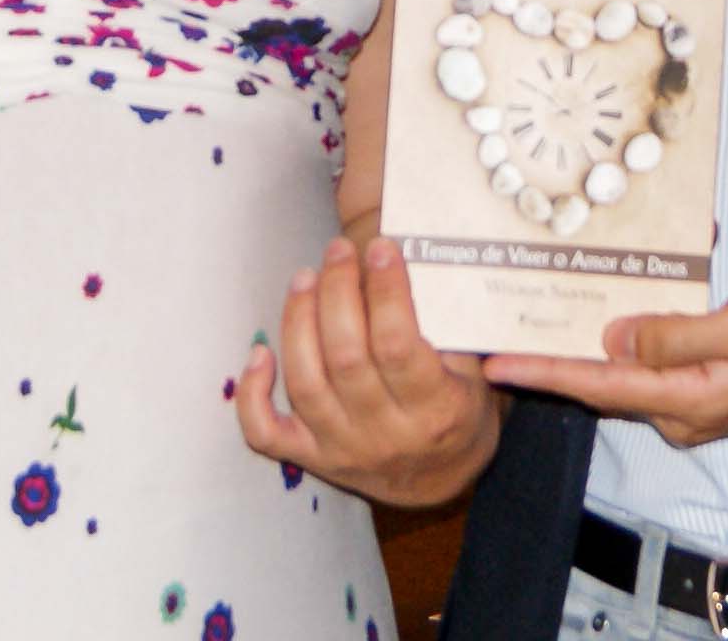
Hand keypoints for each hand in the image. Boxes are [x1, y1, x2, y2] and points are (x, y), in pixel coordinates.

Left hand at [237, 236, 503, 507]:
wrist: (440, 479)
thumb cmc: (459, 408)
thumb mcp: (475, 369)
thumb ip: (450, 325)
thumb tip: (418, 258)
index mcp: (435, 410)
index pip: (398, 344)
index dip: (386, 291)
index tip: (381, 248)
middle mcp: (385, 434)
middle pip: (345, 357)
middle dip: (337, 292)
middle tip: (339, 250)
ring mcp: (342, 449)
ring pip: (305, 383)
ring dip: (298, 321)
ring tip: (306, 276)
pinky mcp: (311, 459)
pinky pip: (265, 432)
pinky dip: (252, 393)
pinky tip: (259, 351)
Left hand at [484, 284, 727, 448]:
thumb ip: (677, 335)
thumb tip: (615, 339)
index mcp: (687, 399)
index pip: (600, 387)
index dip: (546, 373)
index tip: (499, 365)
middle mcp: (680, 414)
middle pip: (603, 387)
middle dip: (554, 362)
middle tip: (506, 333)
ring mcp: (690, 408)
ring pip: (624, 379)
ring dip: (586, 354)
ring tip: (543, 323)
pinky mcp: (701, 394)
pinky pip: (650, 372)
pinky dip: (622, 350)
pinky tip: (608, 326)